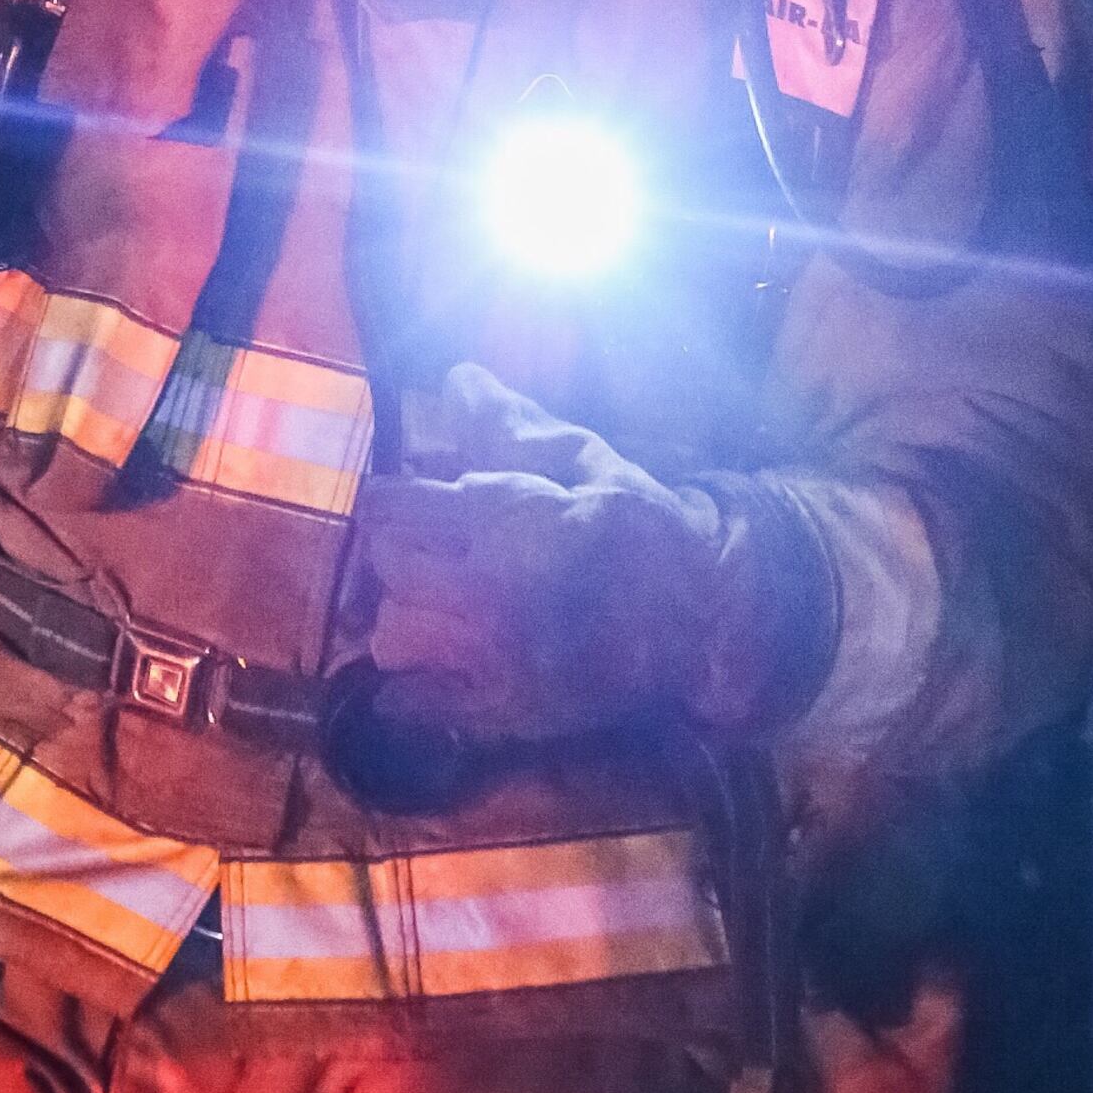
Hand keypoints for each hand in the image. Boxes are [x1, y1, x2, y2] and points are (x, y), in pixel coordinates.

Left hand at [346, 365, 831, 748]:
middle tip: (427, 553)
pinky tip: (439, 667)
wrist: (706, 614)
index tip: (405, 503)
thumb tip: (455, 380)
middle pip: (386, 565)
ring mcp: (494, 657)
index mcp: (505, 517)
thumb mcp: (583, 461)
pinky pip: (414, 704)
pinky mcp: (505, 711)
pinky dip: (412, 688)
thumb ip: (511, 426)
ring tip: (432, 611)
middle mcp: (489, 588)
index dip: (392, 500)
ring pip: (391, 635)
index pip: (393, 504)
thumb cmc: (642, 526)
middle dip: (399, 552)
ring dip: (403, 619)